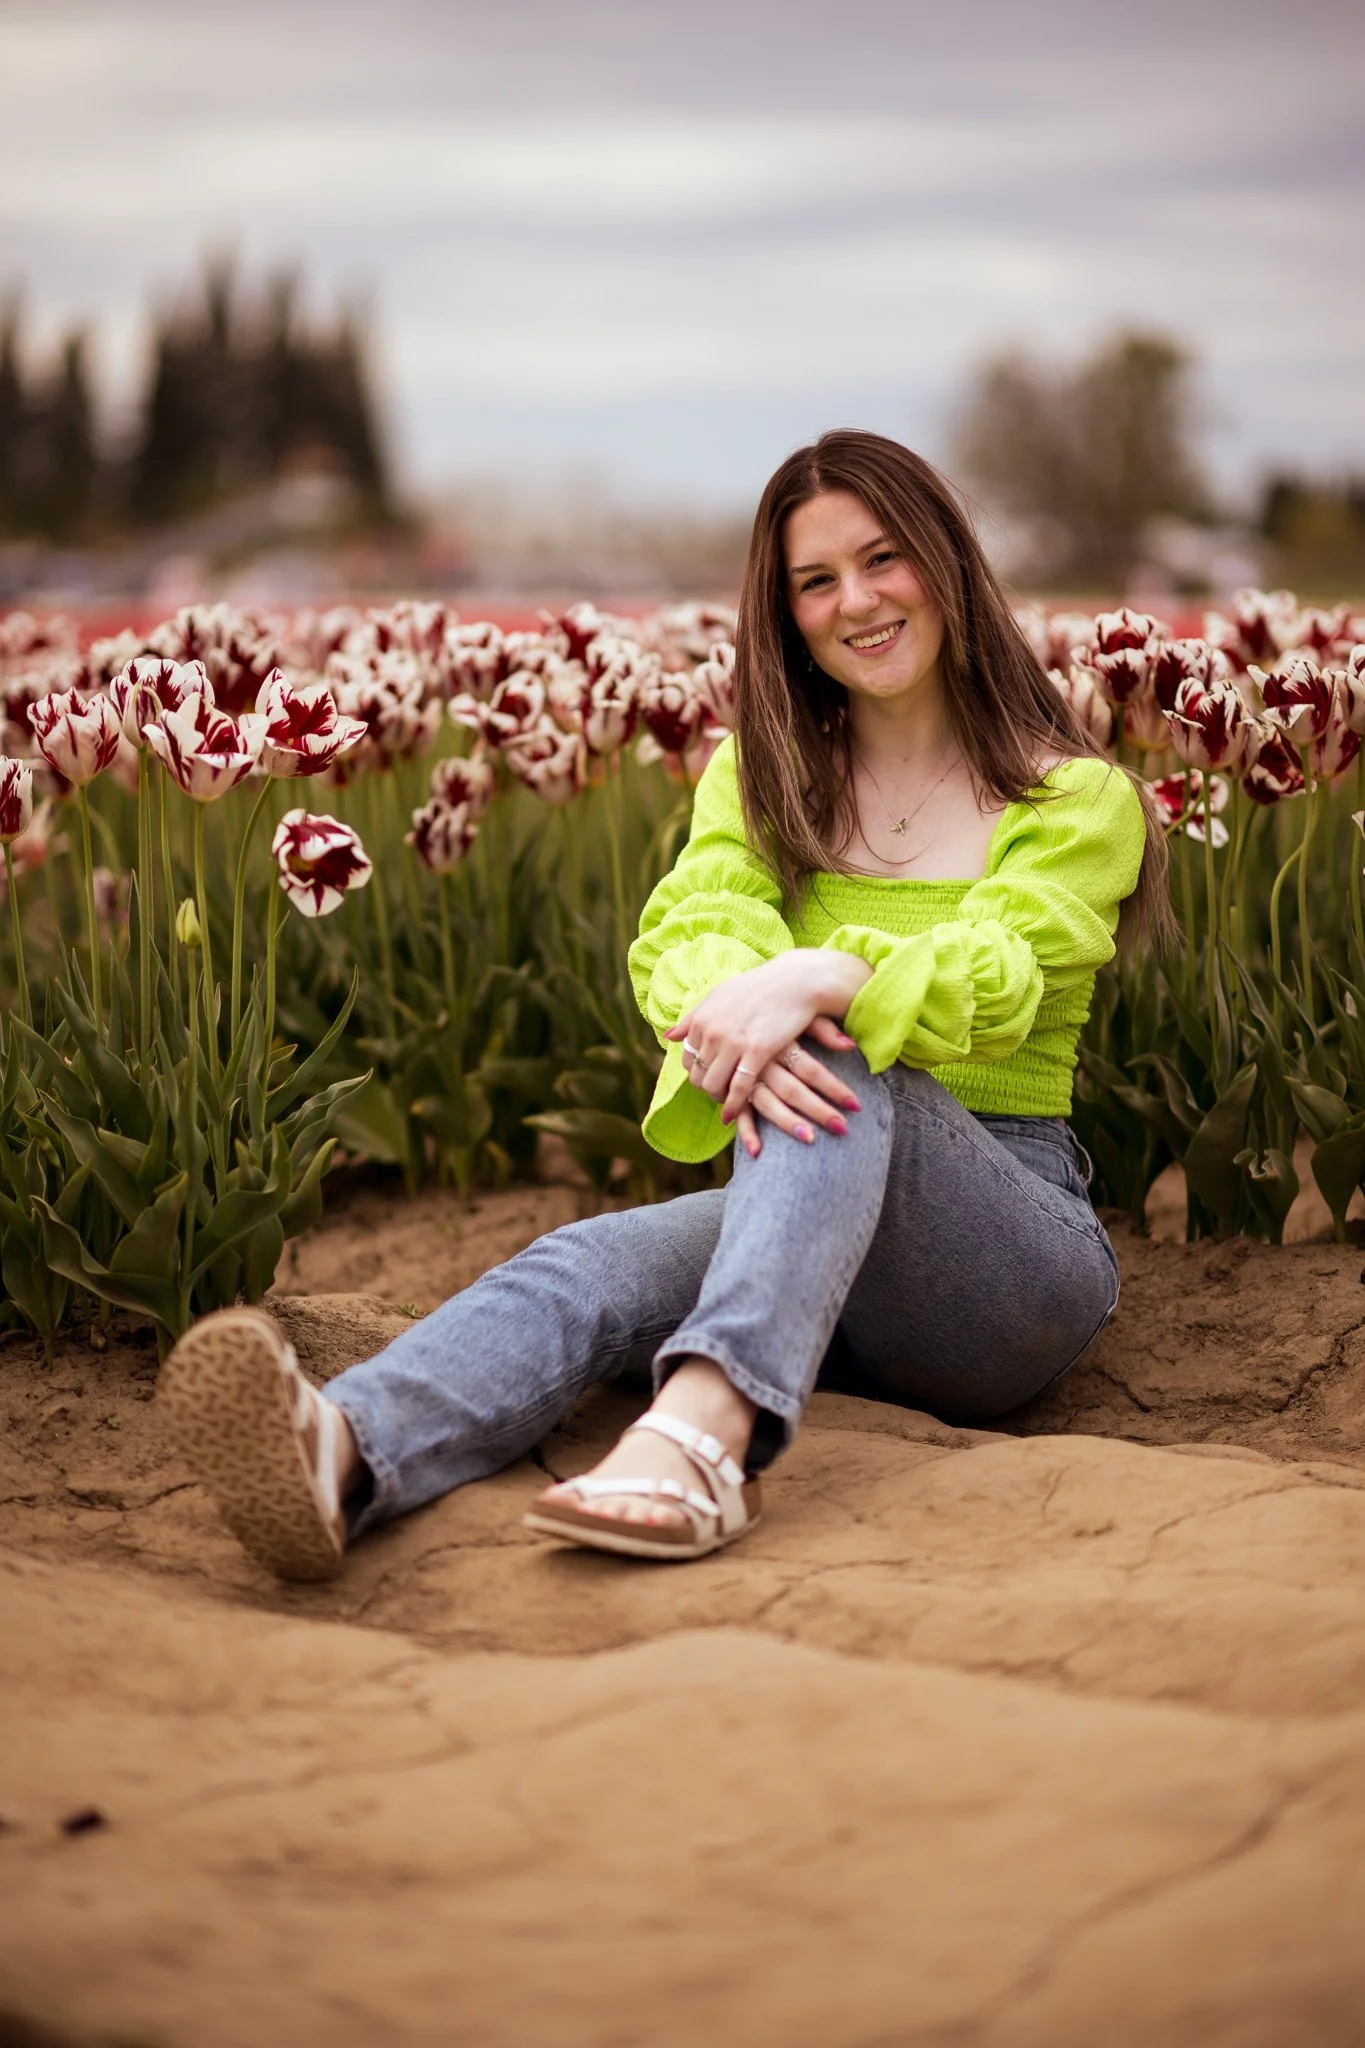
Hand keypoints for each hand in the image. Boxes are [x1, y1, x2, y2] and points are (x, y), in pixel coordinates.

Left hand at [667, 950, 869, 1151]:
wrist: (795, 981)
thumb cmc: (759, 988)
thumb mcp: (720, 995)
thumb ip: (693, 1018)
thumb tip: (668, 1037)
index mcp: (701, 1018)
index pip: (688, 1059)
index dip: (698, 1074)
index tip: (711, 1079)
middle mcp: (712, 1031)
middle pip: (697, 1076)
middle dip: (707, 1089)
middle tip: (720, 1095)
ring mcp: (733, 1042)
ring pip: (714, 1085)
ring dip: (718, 1099)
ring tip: (727, 1103)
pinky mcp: (757, 1051)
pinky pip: (739, 1088)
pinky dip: (733, 1105)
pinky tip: (732, 1115)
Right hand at [731, 1018, 861, 1157]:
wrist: (729, 1003)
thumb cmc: (772, 1009)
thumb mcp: (796, 1011)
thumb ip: (823, 1028)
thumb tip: (851, 1045)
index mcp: (779, 1041)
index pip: (811, 1069)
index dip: (834, 1087)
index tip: (856, 1106)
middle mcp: (761, 1060)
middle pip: (792, 1089)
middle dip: (818, 1110)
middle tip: (842, 1129)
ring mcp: (742, 1075)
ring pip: (766, 1103)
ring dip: (787, 1122)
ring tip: (810, 1139)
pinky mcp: (728, 1086)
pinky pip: (738, 1111)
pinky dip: (746, 1131)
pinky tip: (758, 1151)